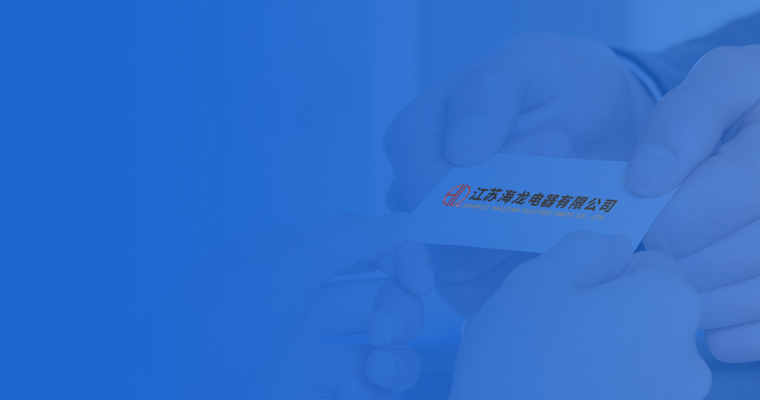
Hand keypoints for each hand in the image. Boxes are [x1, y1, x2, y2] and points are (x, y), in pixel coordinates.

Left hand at [136, 213, 431, 398]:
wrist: (167, 389)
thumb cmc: (213, 324)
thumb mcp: (281, 265)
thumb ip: (348, 239)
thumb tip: (402, 220)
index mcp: (297, 263)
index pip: (370, 250)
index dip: (404, 260)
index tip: (420, 279)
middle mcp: (306, 305)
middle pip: (384, 298)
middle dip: (399, 311)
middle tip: (381, 330)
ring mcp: (308, 355)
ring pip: (382, 348)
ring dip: (395, 356)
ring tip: (376, 366)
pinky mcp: (310, 392)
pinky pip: (367, 388)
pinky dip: (376, 389)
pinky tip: (358, 390)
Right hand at [385, 32, 654, 315]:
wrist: (603, 125)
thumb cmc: (563, 86)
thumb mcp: (535, 62)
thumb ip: (491, 91)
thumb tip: (461, 150)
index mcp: (416, 137)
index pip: (428, 185)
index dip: (490, 182)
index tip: (556, 143)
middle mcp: (419, 191)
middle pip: (444, 240)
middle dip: (516, 213)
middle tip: (569, 161)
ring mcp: (442, 236)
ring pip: (465, 276)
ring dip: (529, 243)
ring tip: (569, 194)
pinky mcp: (472, 272)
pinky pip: (490, 295)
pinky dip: (534, 270)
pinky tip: (563, 231)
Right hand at [449, 231, 710, 399]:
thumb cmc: (517, 365)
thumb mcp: (536, 280)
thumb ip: (582, 249)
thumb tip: (612, 245)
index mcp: (667, 305)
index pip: (649, 263)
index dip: (603, 269)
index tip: (565, 292)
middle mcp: (686, 357)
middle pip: (645, 310)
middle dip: (602, 310)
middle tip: (547, 328)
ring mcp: (670, 399)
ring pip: (634, 351)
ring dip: (597, 348)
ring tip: (544, 363)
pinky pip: (628, 387)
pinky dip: (597, 382)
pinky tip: (555, 388)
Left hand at [625, 45, 759, 361]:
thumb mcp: (725, 81)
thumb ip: (685, 118)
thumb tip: (647, 178)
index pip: (722, 198)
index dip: (670, 221)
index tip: (641, 226)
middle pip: (744, 252)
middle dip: (682, 263)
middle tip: (650, 261)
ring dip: (706, 303)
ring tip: (675, 286)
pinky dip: (743, 337)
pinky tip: (714, 329)